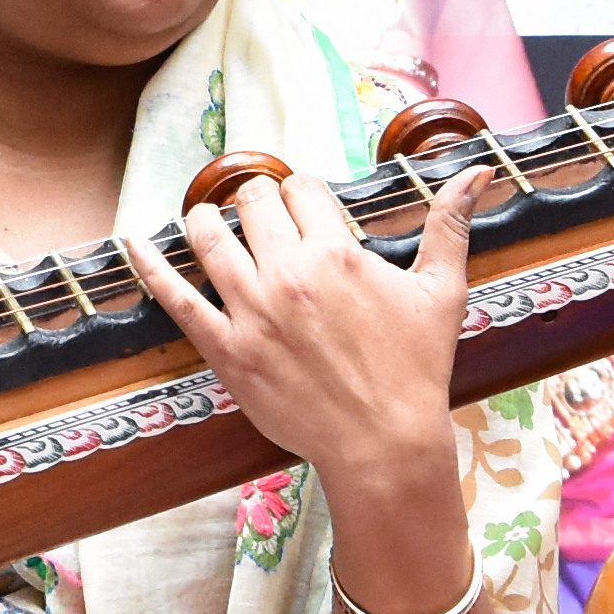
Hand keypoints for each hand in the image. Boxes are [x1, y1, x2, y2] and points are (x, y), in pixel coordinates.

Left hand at [122, 163, 469, 506]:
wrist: (384, 443)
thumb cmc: (415, 368)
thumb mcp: (440, 292)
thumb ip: (450, 225)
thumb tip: (479, 170)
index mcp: (336, 253)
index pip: (299, 188)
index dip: (302, 193)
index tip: (305, 207)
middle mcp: (288, 275)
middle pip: (252, 203)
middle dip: (258, 200)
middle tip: (263, 215)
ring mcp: (250, 313)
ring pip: (209, 237)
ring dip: (207, 218)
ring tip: (209, 220)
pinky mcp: (225, 350)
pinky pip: (176, 299)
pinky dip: (151, 265)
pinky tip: (134, 242)